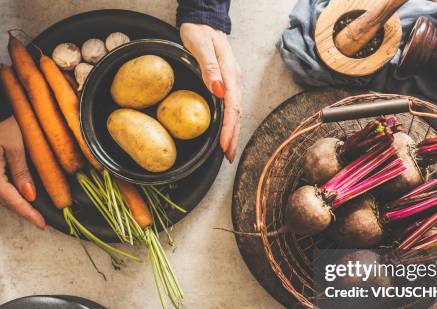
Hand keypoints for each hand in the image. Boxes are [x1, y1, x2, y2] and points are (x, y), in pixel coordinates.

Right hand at [0, 116, 45, 228]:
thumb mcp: (15, 147)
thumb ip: (22, 172)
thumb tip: (29, 195)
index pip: (12, 200)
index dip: (28, 213)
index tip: (41, 224)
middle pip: (5, 200)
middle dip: (24, 212)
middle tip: (41, 222)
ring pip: (2, 194)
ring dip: (18, 204)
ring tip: (34, 213)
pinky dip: (12, 193)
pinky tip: (23, 196)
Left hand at [180, 23, 240, 162]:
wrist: (203, 22)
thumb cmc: (199, 32)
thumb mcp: (200, 45)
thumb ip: (209, 67)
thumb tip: (219, 90)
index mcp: (230, 73)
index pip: (232, 106)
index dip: (229, 128)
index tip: (225, 145)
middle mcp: (234, 80)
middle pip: (237, 114)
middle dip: (234, 137)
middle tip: (229, 156)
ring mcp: (232, 83)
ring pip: (236, 113)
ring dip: (233, 133)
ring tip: (229, 151)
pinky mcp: (228, 84)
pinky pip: (231, 108)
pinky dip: (230, 123)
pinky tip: (226, 133)